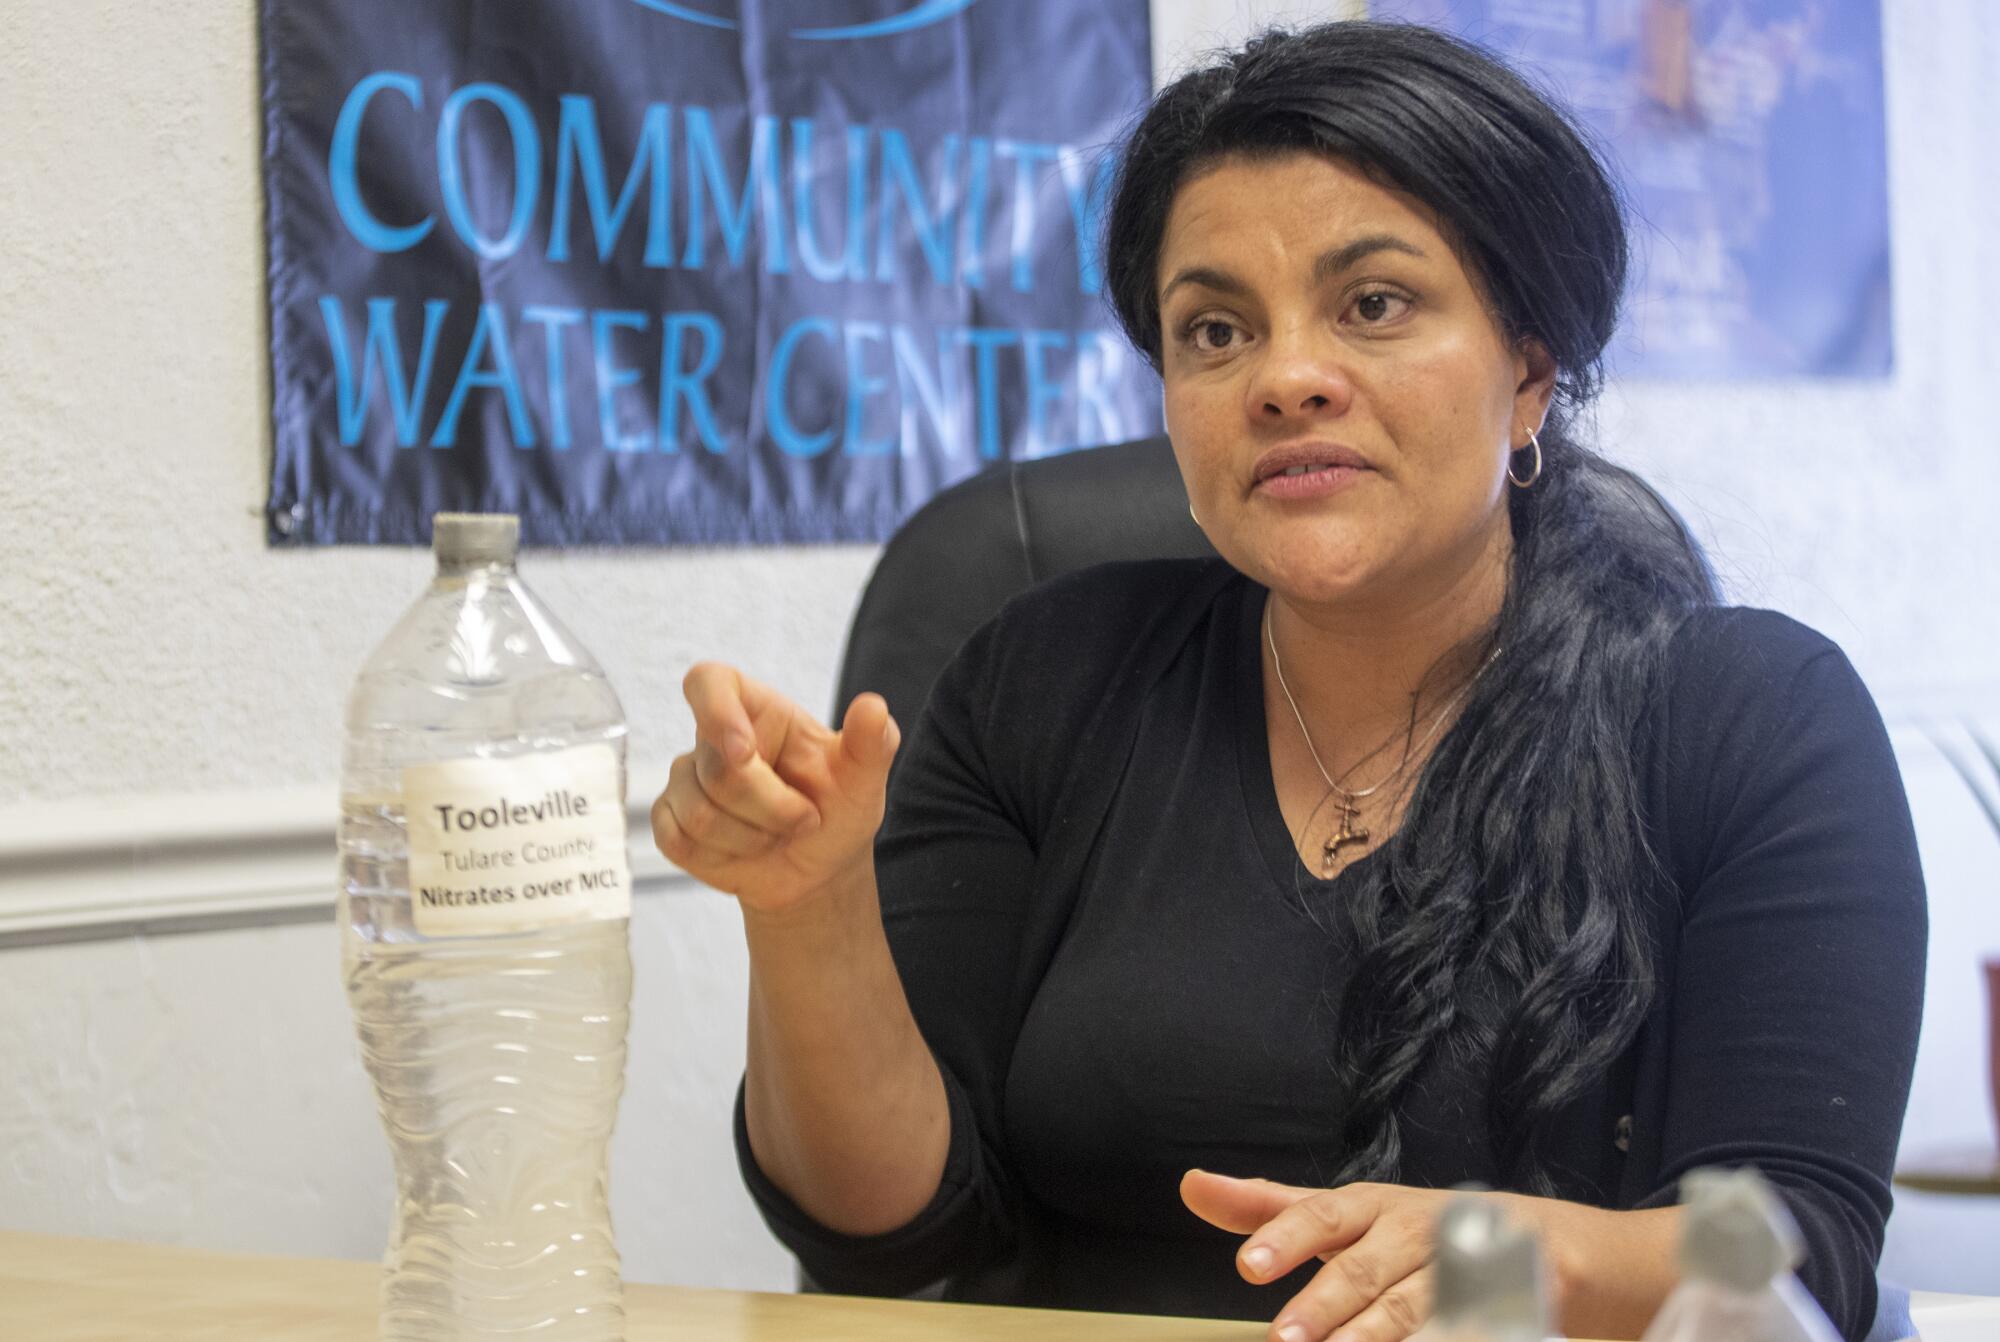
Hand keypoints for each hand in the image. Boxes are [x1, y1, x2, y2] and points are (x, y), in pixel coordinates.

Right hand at [652, 662, 899, 916]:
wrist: (819, 869)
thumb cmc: (839, 811)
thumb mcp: (864, 779)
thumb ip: (873, 742)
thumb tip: (873, 707)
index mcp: (757, 710)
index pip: (708, 681)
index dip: (715, 711)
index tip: (745, 752)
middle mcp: (714, 739)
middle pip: (717, 770)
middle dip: (770, 808)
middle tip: (806, 820)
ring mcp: (687, 780)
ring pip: (699, 813)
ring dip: (752, 838)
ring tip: (777, 835)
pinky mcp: (670, 822)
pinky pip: (679, 841)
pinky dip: (723, 858)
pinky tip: (747, 852)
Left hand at [1180, 1171, 1595, 1341]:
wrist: (1540, 1247)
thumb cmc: (1413, 1231)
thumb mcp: (1342, 1215)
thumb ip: (1267, 1207)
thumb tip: (1190, 1185)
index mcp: (1370, 1206)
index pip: (1322, 1216)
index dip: (1285, 1240)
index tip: (1248, 1267)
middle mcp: (1414, 1231)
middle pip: (1366, 1269)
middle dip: (1325, 1305)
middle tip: (1283, 1339)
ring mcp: (1461, 1269)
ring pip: (1412, 1305)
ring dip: (1373, 1335)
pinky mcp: (1502, 1306)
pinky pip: (1463, 1332)